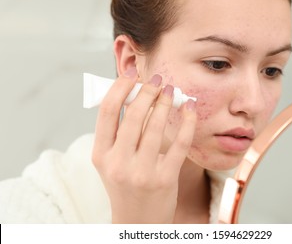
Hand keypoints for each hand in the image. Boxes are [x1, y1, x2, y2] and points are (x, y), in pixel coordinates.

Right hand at [91, 67, 196, 222]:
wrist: (137, 221)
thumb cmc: (125, 184)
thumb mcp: (111, 161)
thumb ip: (118, 131)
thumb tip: (133, 93)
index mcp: (101, 154)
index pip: (108, 111)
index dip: (120, 87)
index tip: (133, 72)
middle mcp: (118, 163)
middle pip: (134, 116)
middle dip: (147, 92)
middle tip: (158, 80)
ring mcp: (142, 172)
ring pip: (156, 127)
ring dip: (166, 103)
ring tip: (172, 91)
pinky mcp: (165, 178)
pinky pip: (179, 144)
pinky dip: (186, 122)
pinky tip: (188, 109)